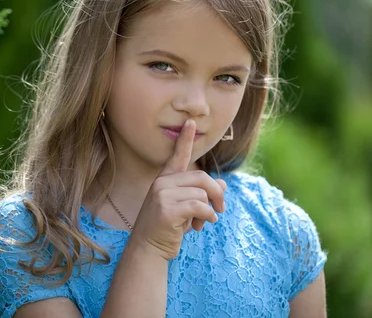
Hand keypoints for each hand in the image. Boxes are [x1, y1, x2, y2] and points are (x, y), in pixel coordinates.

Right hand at [129, 119, 226, 260]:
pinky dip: (208, 217)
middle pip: (202, 178)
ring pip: (202, 194)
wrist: (148, 249)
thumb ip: (201, 194)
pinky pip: (199, 206)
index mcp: (165, 180)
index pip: (177, 156)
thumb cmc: (168, 229)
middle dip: (216, 194)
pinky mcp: (167, 209)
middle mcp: (162, 183)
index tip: (191, 122)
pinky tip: (204, 226)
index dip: (185, 139)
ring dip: (209, 211)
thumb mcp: (186, 208)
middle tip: (220, 209)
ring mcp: (162, 195)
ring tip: (200, 224)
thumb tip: (223, 183)